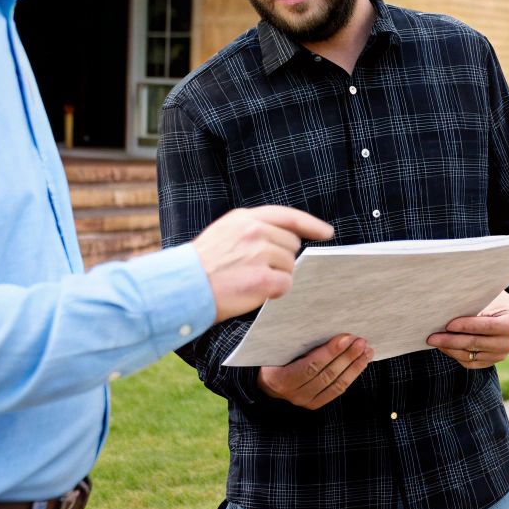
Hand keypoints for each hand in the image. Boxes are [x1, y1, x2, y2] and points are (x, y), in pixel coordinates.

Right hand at [192, 206, 332, 322]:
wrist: (182, 287)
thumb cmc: (201, 266)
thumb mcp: (223, 233)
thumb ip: (251, 229)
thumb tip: (283, 238)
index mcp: (245, 218)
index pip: (288, 216)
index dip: (311, 225)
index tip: (326, 232)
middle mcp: (254, 231)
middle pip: (292, 245)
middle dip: (281, 259)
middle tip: (254, 269)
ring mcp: (259, 254)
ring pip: (290, 267)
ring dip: (276, 276)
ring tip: (248, 280)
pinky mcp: (262, 278)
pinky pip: (285, 285)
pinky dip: (274, 292)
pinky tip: (254, 291)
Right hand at [257, 334, 371, 408]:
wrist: (266, 380)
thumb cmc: (273, 357)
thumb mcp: (277, 348)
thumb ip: (294, 340)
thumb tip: (322, 318)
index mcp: (279, 378)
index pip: (310, 366)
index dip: (330, 352)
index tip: (346, 337)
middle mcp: (293, 393)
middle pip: (326, 375)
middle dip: (346, 357)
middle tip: (361, 341)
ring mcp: (305, 401)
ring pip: (335, 384)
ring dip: (354, 366)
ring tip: (366, 350)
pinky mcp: (315, 404)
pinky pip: (336, 390)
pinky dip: (351, 375)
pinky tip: (361, 362)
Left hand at [426, 291, 508, 368]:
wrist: (507, 315)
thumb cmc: (494, 302)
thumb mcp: (489, 298)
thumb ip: (473, 304)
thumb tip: (448, 308)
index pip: (486, 326)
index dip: (466, 326)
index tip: (448, 325)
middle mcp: (508, 343)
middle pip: (475, 343)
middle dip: (451, 340)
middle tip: (432, 337)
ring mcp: (500, 356)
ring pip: (470, 356)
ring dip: (450, 349)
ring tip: (435, 341)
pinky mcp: (490, 362)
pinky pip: (469, 363)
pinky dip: (455, 355)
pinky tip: (444, 347)